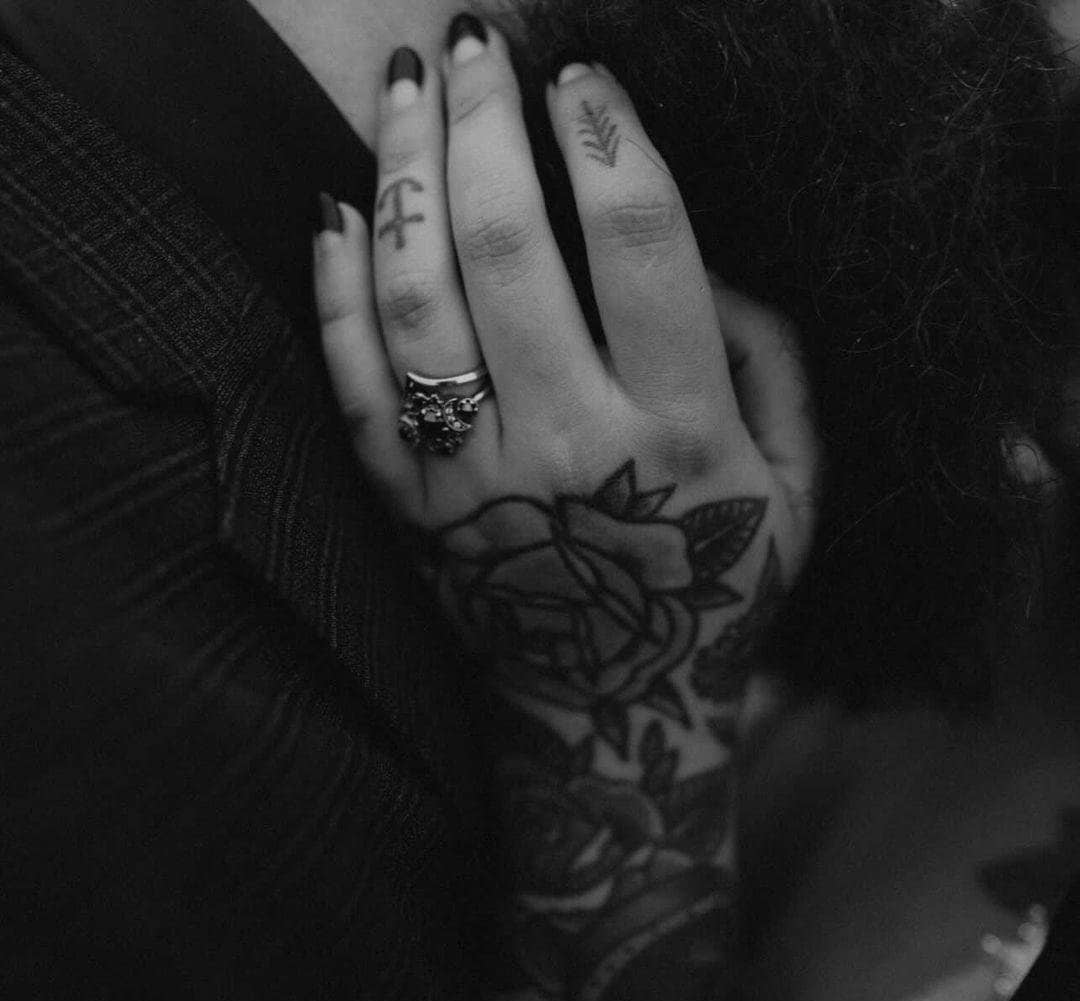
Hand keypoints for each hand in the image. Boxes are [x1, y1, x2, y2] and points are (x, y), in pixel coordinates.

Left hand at [313, 24, 818, 720]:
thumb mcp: (798, 488)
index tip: (580, 80)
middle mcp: (570, 446)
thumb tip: (697, 269)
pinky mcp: (407, 510)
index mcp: (684, 433)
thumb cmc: (713, 592)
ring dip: (403, 175)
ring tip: (404, 91)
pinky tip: (336, 212)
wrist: (608, 709)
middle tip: (476, 48)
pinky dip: (334, 291)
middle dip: (486, 124)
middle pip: (508, 246)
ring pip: (416, 298)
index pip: (643, 246)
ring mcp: (472, 481)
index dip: (610, 140)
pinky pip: (352, 385)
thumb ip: (773, 363)